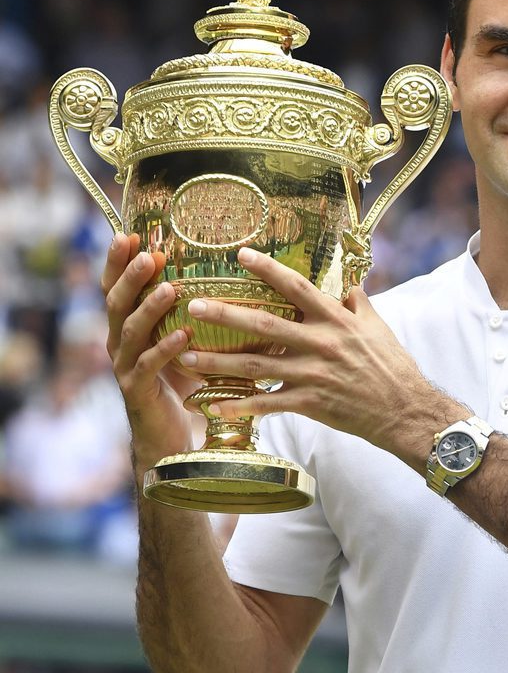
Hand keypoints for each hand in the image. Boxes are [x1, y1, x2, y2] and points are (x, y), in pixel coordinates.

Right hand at [102, 233, 198, 473]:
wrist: (168, 438)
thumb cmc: (182, 382)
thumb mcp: (184, 341)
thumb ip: (191, 312)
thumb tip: (227, 274)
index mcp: (128, 327)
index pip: (115, 288)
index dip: (118, 262)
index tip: (128, 233)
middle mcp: (121, 343)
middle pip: (116, 303)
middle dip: (129, 276)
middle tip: (146, 254)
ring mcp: (126, 367)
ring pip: (130, 332)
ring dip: (150, 308)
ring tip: (169, 289)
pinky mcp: (139, 391)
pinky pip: (149, 366)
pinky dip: (166, 349)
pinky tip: (183, 336)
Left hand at [175, 247, 446, 463]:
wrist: (405, 409)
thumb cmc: (393, 365)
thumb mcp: (378, 326)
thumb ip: (359, 304)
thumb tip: (348, 286)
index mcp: (336, 319)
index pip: (296, 287)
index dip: (267, 269)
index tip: (240, 255)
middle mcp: (321, 343)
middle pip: (264, 325)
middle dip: (225, 315)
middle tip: (193, 305)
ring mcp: (313, 374)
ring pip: (256, 366)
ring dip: (217, 363)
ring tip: (185, 358)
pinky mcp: (310, 403)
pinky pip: (267, 404)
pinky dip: (240, 406)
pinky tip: (214, 406)